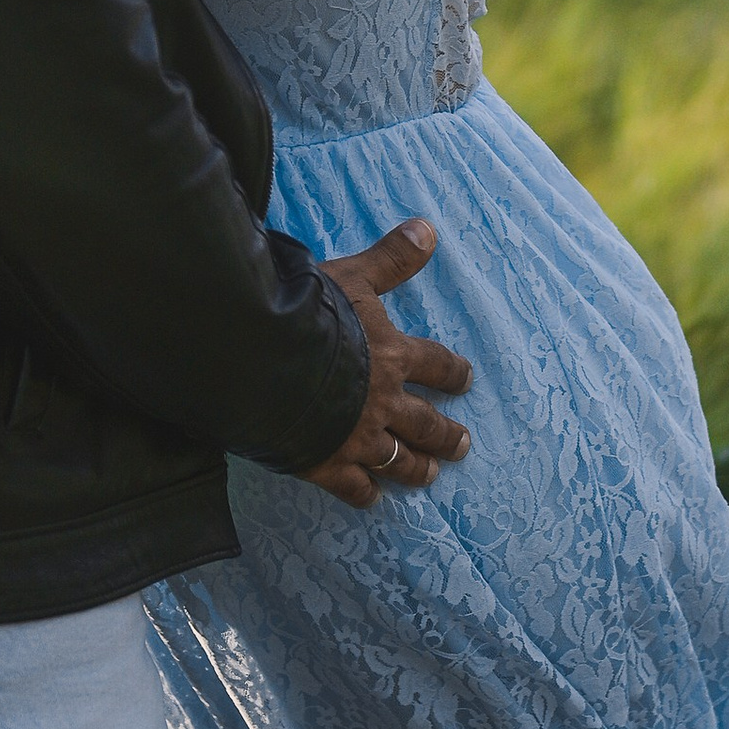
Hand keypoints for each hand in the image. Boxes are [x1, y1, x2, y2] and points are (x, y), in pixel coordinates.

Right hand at [305, 221, 471, 509]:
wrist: (263, 359)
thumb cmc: (308, 312)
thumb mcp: (354, 275)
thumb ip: (391, 258)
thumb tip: (427, 228)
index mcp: (392, 356)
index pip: (435, 365)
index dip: (453, 373)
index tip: (466, 380)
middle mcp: (383, 402)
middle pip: (425, 423)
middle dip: (446, 434)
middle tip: (463, 445)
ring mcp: (355, 437)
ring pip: (397, 459)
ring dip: (416, 468)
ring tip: (430, 475)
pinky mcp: (324, 463)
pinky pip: (351, 486)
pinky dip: (364, 493)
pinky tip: (372, 499)